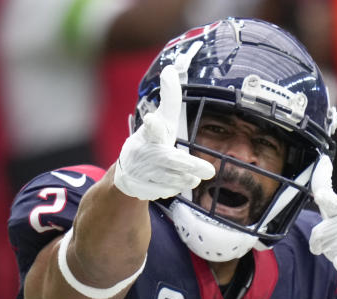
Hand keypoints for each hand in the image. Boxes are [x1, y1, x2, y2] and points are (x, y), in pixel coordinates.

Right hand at [113, 65, 214, 199]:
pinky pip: (166, 191)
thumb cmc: (151, 140)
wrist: (127, 170)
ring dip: (185, 179)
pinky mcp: (142, 188)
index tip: (153, 118)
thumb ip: (169, 98)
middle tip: (209, 171)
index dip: (154, 123)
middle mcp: (146, 152)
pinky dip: (174, 187)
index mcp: (151, 133)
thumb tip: (171, 69)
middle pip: (170, 160)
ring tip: (193, 177)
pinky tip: (172, 182)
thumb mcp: (162, 119)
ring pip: (173, 180)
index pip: (152, 126)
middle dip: (189, 166)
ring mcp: (143, 172)